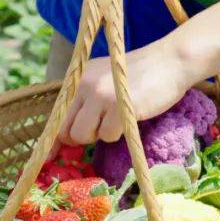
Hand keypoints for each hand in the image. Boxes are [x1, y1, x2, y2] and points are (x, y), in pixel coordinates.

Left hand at [59, 38, 193, 144]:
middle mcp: (84, 85)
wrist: (170, 61)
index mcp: (79, 78)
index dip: (53, 140)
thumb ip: (87, 100)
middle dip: (81, 138)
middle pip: (67, 130)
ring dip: (101, 135)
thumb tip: (70, 135)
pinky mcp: (118, 106)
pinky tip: (129, 117)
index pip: (57, 115)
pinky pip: (107, 135)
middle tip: (101, 129)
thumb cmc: (140, 75)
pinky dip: (118, 134)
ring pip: (84, 135)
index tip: (48, 159)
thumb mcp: (106, 79)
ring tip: (118, 118)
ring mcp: (100, 95)